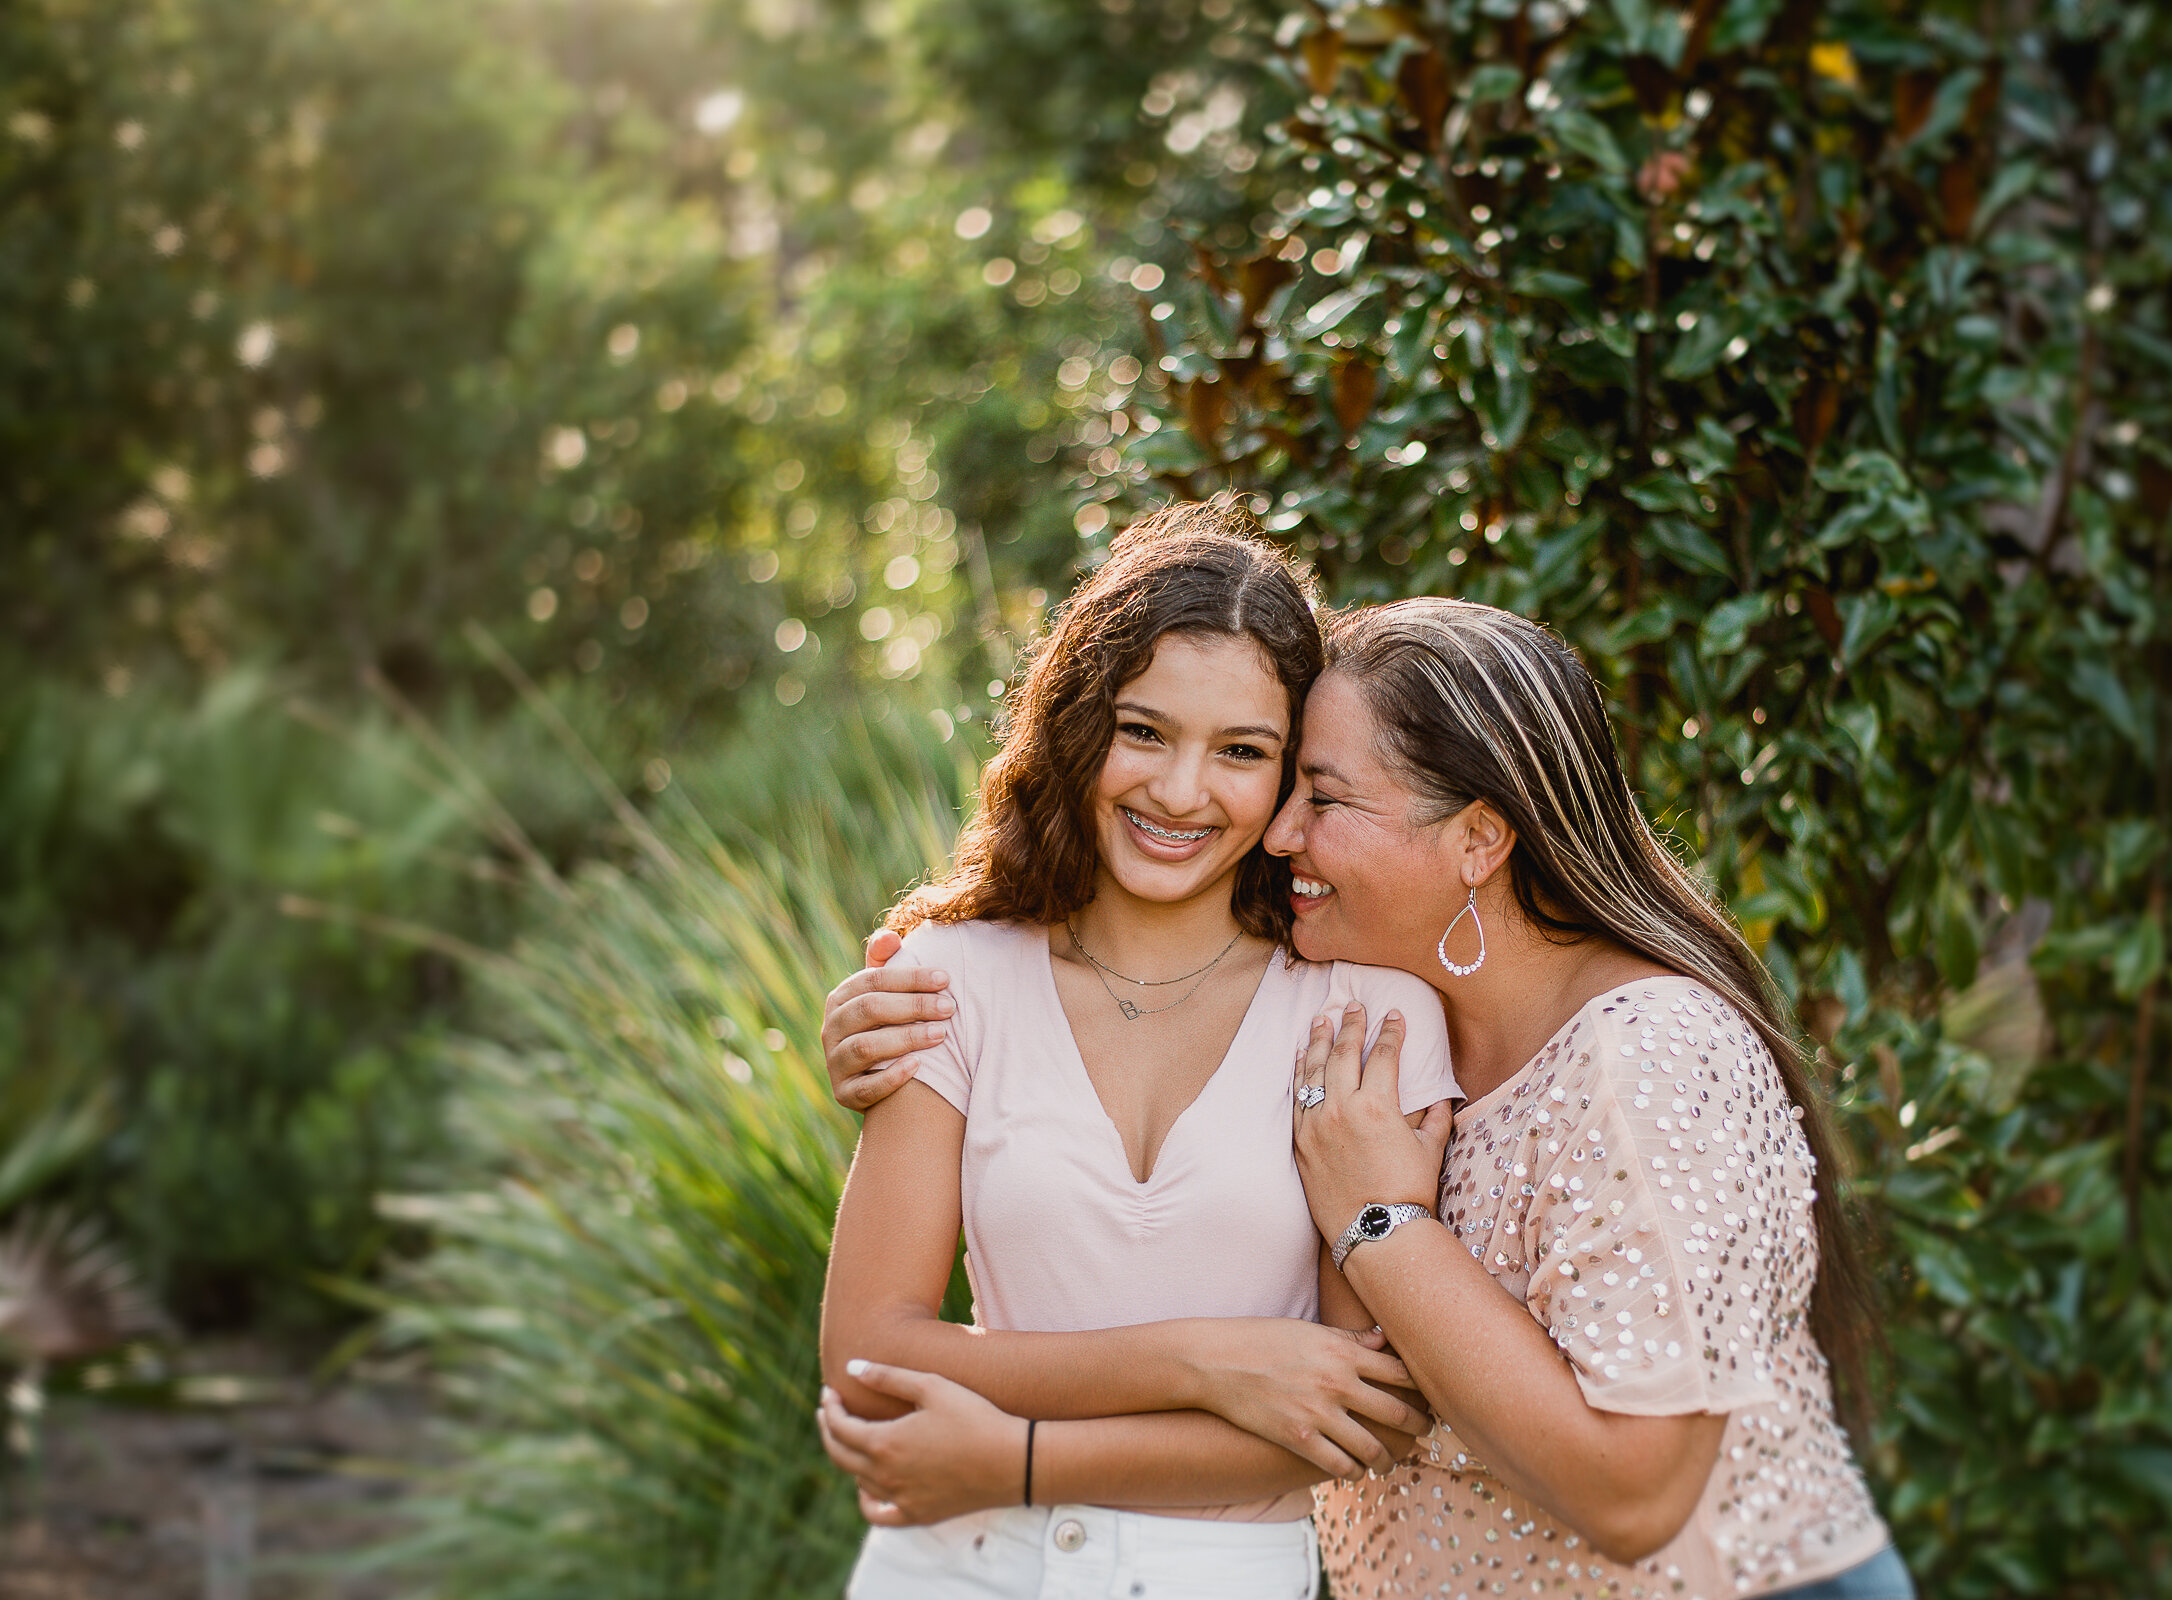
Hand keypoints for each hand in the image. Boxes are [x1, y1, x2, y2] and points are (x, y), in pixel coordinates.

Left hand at [817, 1361, 1026, 1525]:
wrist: (1012, 1461)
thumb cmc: (974, 1416)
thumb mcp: (932, 1386)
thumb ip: (887, 1377)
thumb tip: (851, 1367)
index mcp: (884, 1443)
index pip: (840, 1427)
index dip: (830, 1407)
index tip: (829, 1392)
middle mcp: (886, 1476)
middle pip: (840, 1454)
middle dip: (829, 1429)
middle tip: (829, 1411)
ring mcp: (900, 1499)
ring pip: (857, 1481)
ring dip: (847, 1457)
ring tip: (852, 1437)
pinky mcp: (917, 1515)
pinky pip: (878, 1513)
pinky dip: (866, 1499)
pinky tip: (868, 1485)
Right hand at [821, 929, 955, 1112]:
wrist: (876, 1077)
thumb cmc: (887, 1024)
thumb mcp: (883, 993)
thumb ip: (885, 963)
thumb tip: (890, 937)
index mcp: (841, 998)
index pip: (873, 980)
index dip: (910, 978)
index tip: (945, 979)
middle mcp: (831, 1029)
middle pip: (870, 1010)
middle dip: (913, 1006)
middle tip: (949, 1008)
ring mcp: (835, 1063)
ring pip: (866, 1047)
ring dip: (906, 1039)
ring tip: (941, 1035)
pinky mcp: (843, 1094)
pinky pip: (866, 1088)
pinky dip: (891, 1077)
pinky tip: (918, 1066)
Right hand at [1186, 1317, 1432, 1477]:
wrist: (1215, 1361)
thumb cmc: (1260, 1339)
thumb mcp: (1308, 1331)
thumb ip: (1349, 1339)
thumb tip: (1383, 1340)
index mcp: (1343, 1353)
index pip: (1402, 1373)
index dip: (1423, 1389)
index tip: (1431, 1398)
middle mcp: (1337, 1383)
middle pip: (1397, 1413)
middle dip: (1419, 1428)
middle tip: (1426, 1435)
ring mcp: (1319, 1413)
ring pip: (1373, 1447)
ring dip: (1388, 1459)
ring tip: (1390, 1462)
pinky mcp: (1298, 1438)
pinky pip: (1340, 1465)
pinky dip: (1354, 1471)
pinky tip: (1356, 1471)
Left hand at [1294, 1004, 1454, 1244]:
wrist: (1376, 1233)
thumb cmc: (1409, 1193)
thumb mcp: (1430, 1149)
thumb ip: (1435, 1118)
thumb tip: (1443, 1098)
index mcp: (1378, 1105)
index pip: (1384, 1055)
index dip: (1390, 1032)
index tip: (1394, 1015)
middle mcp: (1342, 1108)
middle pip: (1343, 1053)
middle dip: (1350, 1026)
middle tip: (1353, 1006)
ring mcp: (1316, 1125)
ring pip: (1314, 1071)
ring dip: (1318, 1041)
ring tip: (1321, 1020)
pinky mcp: (1300, 1142)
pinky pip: (1296, 1098)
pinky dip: (1299, 1074)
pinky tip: (1301, 1058)